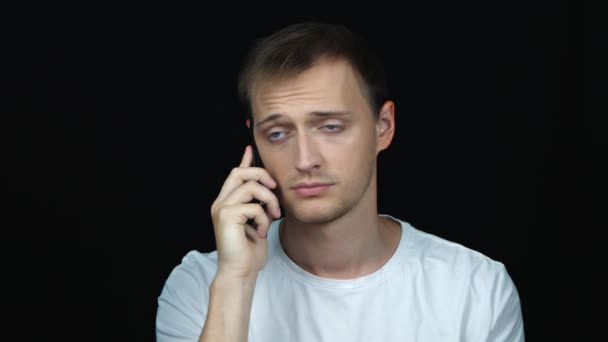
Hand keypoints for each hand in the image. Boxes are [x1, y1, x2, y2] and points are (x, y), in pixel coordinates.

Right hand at [210, 145, 281, 278]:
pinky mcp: (226, 216)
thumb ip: (259, 205)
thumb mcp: (258, 222)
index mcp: (227, 202)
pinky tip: (261, 232)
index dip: (245, 160)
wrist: (240, 273)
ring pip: (251, 186)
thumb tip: (269, 189)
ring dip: (269, 200)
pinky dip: (264, 219)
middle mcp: (220, 202)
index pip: (235, 174)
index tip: (251, 148)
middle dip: (262, 175)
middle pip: (241, 172)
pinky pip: (253, 206)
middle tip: (275, 190)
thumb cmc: (249, 251)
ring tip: (273, 217)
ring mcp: (221, 208)